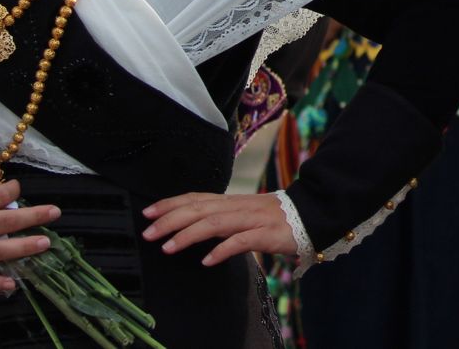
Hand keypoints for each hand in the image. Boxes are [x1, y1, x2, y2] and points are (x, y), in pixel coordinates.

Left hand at [141, 192, 295, 265]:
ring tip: (169, 248)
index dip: (170, 204)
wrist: (311, 213)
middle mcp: (238, 206)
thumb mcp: (243, 213)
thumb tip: (193, 225)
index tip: (147, 213)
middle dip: (170, 219)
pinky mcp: (266, 234)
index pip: (195, 198)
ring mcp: (251, 219)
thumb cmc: (275, 217)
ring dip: (189, 235)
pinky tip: (208, 260)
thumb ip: (221, 218)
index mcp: (231, 202)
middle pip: (199, 209)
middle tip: (148, 232)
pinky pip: (241, 241)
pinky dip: (222, 250)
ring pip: (215, 223)